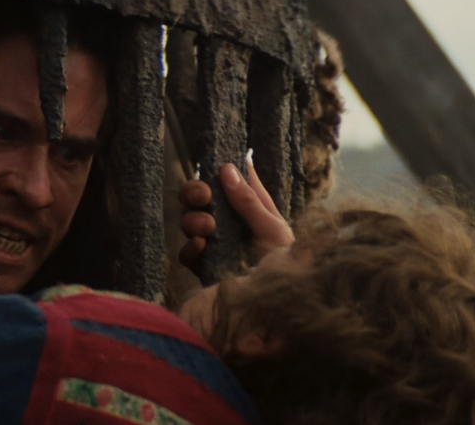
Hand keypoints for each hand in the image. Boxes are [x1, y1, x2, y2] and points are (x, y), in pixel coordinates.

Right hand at [179, 163, 293, 269]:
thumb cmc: (286, 263)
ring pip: (189, 222)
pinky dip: (190, 248)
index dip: (218, 172)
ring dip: (194, 220)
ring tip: (207, 228)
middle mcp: (228, 223)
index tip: (216, 170)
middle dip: (195, 193)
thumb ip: (248, 202)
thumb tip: (226, 169)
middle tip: (204, 196)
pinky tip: (200, 246)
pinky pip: (187, 253)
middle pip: (199, 198)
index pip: (229, 182)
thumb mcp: (273, 229)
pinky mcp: (204, 267)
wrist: (279, 305)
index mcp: (249, 209)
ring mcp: (214, 245)